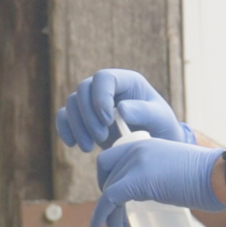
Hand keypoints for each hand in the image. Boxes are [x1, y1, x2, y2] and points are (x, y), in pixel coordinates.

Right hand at [57, 69, 193, 151]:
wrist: (151, 144)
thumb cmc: (161, 129)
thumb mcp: (160, 120)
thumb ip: (144, 112)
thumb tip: (121, 108)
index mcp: (126, 81)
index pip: (104, 78)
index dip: (100, 97)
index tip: (107, 122)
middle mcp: (107, 87)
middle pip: (83, 90)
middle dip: (88, 116)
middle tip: (100, 139)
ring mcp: (92, 101)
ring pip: (72, 103)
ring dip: (77, 126)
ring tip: (89, 148)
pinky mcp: (82, 117)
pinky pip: (64, 116)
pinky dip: (65, 130)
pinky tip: (73, 144)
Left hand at [91, 135, 225, 226]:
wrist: (220, 176)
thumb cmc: (209, 179)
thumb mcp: (176, 170)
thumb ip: (161, 175)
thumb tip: (159, 193)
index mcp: (145, 144)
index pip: (111, 158)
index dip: (107, 179)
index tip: (112, 200)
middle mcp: (136, 149)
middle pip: (107, 175)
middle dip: (107, 202)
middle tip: (116, 221)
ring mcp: (135, 162)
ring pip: (108, 191)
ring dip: (108, 217)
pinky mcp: (136, 179)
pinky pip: (109, 198)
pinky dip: (102, 214)